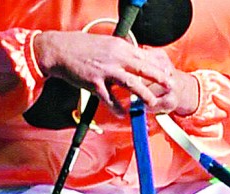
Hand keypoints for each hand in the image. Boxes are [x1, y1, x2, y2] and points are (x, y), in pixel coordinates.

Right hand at [32, 31, 197, 115]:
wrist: (60, 50)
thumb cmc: (80, 46)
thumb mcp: (106, 43)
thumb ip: (121, 52)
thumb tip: (134, 59)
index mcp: (119, 46)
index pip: (145, 56)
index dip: (157, 65)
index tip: (166, 72)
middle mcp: (115, 57)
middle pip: (143, 69)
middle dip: (159, 78)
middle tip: (169, 86)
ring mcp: (105, 71)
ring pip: (130, 84)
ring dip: (143, 95)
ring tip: (152, 103)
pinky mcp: (94, 83)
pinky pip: (109, 99)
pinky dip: (117, 108)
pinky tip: (123, 114)